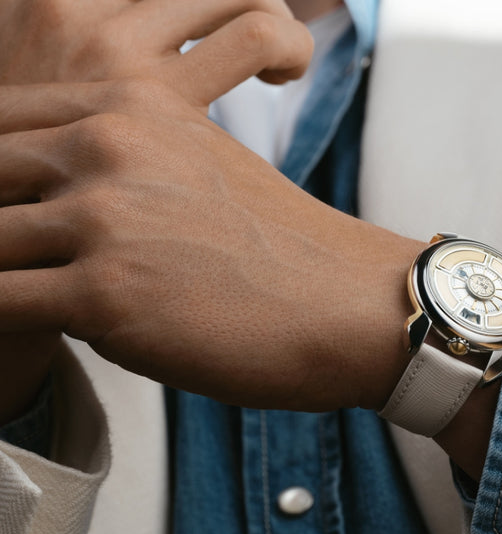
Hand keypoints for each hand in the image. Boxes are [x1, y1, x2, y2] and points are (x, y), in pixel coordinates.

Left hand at [0, 0, 312, 425]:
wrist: (343, 304)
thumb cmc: (281, 252)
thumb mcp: (203, 174)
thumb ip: (129, 172)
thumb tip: (69, 210)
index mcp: (130, 108)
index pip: (2, 125)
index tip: (8, 221)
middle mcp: (107, 147)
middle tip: (10, 266)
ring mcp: (103, 218)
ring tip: (21, 306)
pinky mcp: (105, 295)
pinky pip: (1, 306)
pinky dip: (3, 326)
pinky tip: (28, 335)